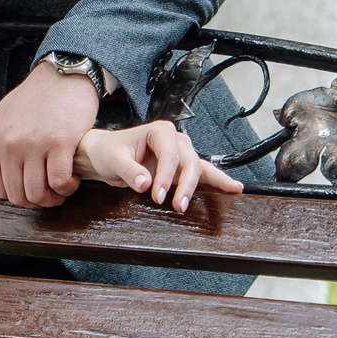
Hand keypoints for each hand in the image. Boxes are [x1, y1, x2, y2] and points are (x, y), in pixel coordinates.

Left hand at [0, 65, 101, 207]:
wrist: (60, 75)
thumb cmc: (32, 98)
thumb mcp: (0, 119)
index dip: (17, 195)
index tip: (31, 188)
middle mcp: (10, 145)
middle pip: (18, 195)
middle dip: (35, 201)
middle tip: (49, 193)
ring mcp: (34, 145)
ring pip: (38, 193)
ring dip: (53, 197)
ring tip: (62, 187)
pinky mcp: (60, 143)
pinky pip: (59, 181)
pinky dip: (67, 187)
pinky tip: (72, 178)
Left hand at [76, 120, 244, 212]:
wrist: (104, 154)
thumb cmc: (108, 151)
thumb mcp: (113, 159)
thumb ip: (128, 170)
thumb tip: (145, 183)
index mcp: (159, 132)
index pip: (170, 155)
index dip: (167, 177)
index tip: (158, 196)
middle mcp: (175, 140)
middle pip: (190, 163)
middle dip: (187, 185)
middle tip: (179, 206)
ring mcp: (181, 154)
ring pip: (200, 168)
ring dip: (209, 185)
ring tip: (226, 196)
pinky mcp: (182, 168)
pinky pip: (202, 175)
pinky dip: (216, 183)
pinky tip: (232, 190)